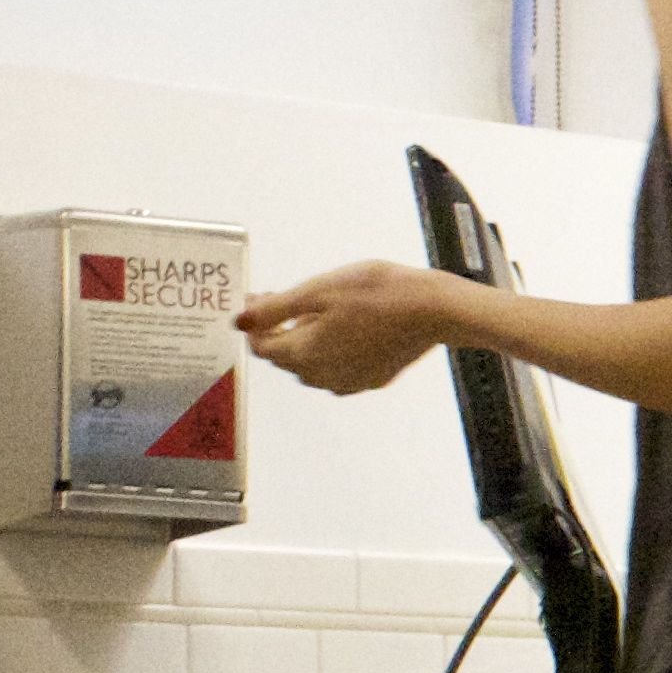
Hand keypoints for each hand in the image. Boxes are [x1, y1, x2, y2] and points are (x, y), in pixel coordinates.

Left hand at [234, 262, 451, 395]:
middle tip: (284, 301)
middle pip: (285, 358)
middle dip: (278, 332)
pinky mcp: (374, 379)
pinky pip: (339, 371)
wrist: (433, 309)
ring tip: (315, 314)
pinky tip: (345, 330)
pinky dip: (332, 353)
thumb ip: (274, 309)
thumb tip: (238, 321)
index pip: (262, 347)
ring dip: (305, 344)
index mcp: (305, 353)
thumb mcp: (317, 290)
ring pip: (312, 367)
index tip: (259, 298)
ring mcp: (350, 382)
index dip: (254, 324)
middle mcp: (323, 376)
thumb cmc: (376, 292)